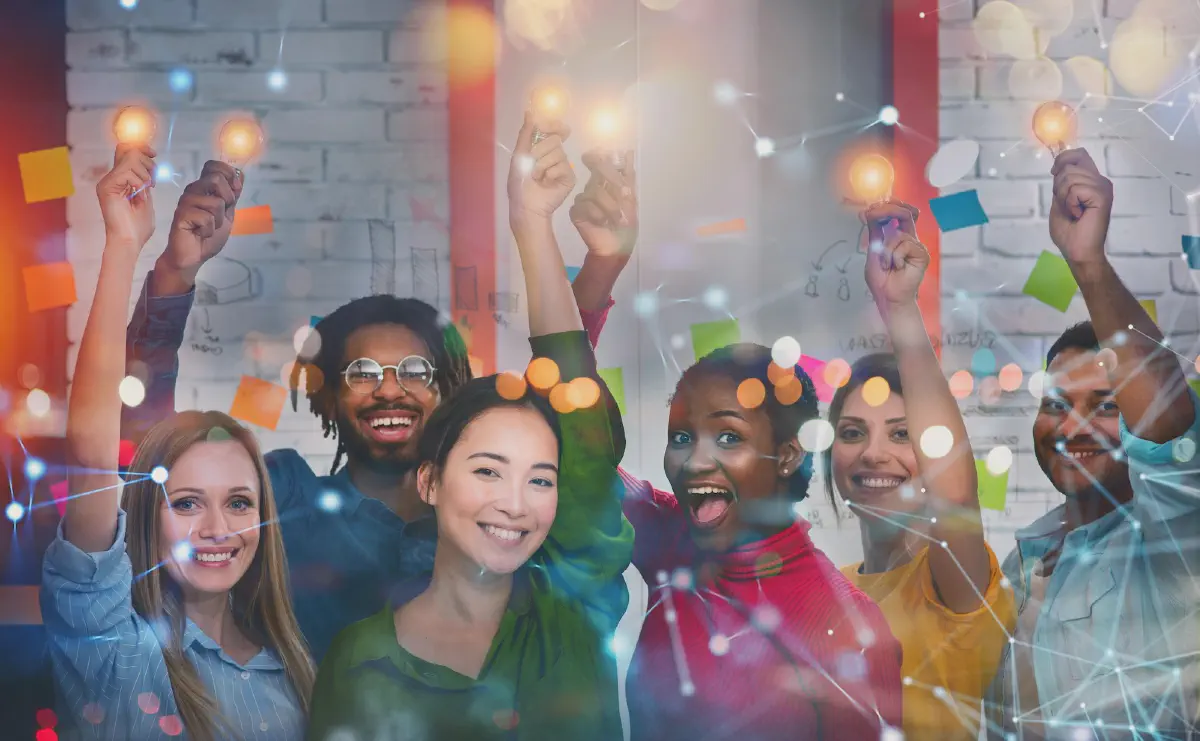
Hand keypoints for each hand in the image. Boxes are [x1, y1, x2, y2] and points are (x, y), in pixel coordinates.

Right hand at [96, 144, 155, 250]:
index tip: (154, 154)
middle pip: (128, 149)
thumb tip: (149, 163)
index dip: (141, 147)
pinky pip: (128, 171)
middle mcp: (111, 178)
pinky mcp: (106, 187)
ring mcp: (107, 182)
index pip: (125, 150)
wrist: (129, 242)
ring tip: (145, 192)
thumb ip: (145, 181)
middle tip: (152, 183)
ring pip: (131, 158)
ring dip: (146, 175)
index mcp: (119, 180)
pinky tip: (138, 196)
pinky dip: (139, 183)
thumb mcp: (146, 198)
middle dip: (148, 162)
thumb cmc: (138, 227)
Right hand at [158, 160, 243, 278]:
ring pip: (215, 202)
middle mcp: (194, 191)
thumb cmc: (208, 235)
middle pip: (216, 179)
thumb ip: (233, 195)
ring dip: (218, 220)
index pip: (213, 165)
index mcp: (204, 188)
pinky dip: (209, 230)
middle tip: (221, 215)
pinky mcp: (181, 215)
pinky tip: (200, 233)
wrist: (194, 255)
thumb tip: (241, 174)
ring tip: (208, 227)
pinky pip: (206, 218)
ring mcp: (186, 202)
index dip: (228, 173)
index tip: (235, 190)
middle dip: (228, 199)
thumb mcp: (228, 213)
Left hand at [508, 112, 575, 225]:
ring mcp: (563, 165)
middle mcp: (555, 154)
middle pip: (554, 140)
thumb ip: (526, 133)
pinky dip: (551, 174)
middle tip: (532, 165)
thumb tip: (530, 111)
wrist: (526, 205)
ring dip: (542, 165)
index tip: (549, 125)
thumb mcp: (519, 155)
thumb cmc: (519, 183)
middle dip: (539, 152)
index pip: (554, 129)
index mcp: (542, 147)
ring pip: (559, 153)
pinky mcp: (570, 177)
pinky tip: (546, 183)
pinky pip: (563, 166)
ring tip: (537, 177)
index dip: (553, 124)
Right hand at [570, 149, 637, 258]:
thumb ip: (628, 176)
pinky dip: (597, 215)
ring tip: (618, 220)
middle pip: (599, 170)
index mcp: (607, 181)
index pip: (600, 160)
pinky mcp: (576, 212)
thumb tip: (629, 151)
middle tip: (626, 196)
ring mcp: (584, 199)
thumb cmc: (626, 225)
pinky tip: (602, 223)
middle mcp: (594, 186)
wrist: (616, 247)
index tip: (606, 156)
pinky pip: (585, 206)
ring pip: (595, 191)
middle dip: (616, 183)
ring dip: (611, 207)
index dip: (600, 155)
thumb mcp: (632, 199)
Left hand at [863, 202, 927, 306]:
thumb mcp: (873, 250)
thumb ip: (874, 231)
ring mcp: (916, 246)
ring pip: (899, 233)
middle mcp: (908, 238)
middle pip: (905, 212)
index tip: (869, 209)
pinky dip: (895, 256)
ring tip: (885, 264)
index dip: (886, 206)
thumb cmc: (881, 278)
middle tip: (873, 213)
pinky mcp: (922, 254)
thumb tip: (866, 211)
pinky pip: (905, 244)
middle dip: (888, 209)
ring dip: (886, 250)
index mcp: (896, 236)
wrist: (888, 297)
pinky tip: (896, 267)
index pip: (897, 213)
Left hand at [1049, 148, 1112, 265]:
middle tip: (1067, 205)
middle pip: (1071, 164)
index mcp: (1091, 181)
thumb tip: (1059, 167)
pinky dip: (1069, 203)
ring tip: (1073, 211)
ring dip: (1063, 197)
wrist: (1078, 251)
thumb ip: (1062, 184)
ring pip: (1070, 177)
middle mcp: (1099, 181)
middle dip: (1059, 186)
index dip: (1063, 159)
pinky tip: (1078, 214)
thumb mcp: (1060, 201)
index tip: (1054, 173)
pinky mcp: (1102, 195)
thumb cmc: (1069, 231)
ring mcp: (1102, 187)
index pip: (1079, 154)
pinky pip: (1075, 189)